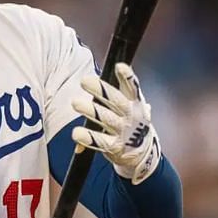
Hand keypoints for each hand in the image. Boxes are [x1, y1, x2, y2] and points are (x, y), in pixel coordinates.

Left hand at [71, 62, 161, 183]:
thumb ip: (122, 89)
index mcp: (135, 102)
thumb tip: (114, 66)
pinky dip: (88, 138)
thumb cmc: (130, 120)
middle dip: (101, 90)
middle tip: (84, 81)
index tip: (119, 66)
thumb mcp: (132, 103)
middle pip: (116, 101)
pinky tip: (77, 133)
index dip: (127, 77)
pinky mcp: (115, 147)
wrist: (142, 152)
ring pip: (106, 119)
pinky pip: (100, 141)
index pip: (132, 87)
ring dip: (91, 111)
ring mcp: (123, 131)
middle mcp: (131, 115)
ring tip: (75, 103)